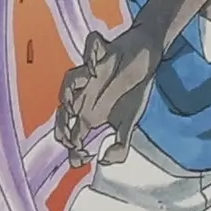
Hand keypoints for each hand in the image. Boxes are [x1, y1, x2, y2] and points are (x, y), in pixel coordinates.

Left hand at [57, 26, 158, 164]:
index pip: (72, 133)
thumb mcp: (130, 124)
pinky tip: (95, 71)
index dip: (72, 146)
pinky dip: (91, 57)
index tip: (82, 156)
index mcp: (89, 114)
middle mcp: (86, 95)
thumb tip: (104, 161)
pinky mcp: (102, 51)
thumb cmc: (133, 91)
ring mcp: (92, 74)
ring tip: (73, 106)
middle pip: (64, 109)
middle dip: (63, 122)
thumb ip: (120, 146)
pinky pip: (91, 49)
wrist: (147, 56)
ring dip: (69, 92)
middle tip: (70, 133)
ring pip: (70, 79)